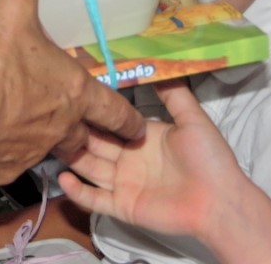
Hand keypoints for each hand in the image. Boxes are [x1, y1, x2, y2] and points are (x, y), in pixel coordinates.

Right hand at [0, 0, 144, 185]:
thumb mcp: (14, 6)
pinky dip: (6, 154)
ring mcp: (33, 152)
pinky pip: (11, 163)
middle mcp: (62, 127)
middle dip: (85, 134)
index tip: (136, 127)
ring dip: (45, 142)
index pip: (114, 111)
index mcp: (74, 92)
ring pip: (49, 152)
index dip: (127, 119)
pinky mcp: (4, 169)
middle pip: (83, 138)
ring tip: (32, 130)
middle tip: (83, 130)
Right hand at [57, 82, 237, 241]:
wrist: (220, 201)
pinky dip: (77, 190)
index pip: (111, 120)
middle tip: (54, 116)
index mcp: (143, 136)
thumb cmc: (209, 158)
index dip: (95, 110)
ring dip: (71, 156)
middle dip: (76, 130)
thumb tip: (158, 65)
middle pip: (95, 142)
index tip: (75, 93)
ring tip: (50, 141)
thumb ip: (174, 94)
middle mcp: (129, 158)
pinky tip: (64, 177)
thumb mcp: (193, 119)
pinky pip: (95, 199)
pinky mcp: (122, 206)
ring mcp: (123, 183)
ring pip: (89, 167)